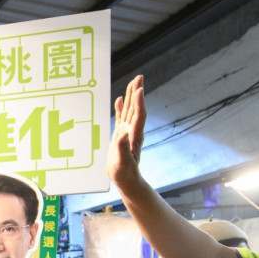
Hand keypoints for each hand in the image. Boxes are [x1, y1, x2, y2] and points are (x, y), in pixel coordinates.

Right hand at [107, 74, 145, 188]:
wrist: (126, 180)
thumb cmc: (124, 173)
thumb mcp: (122, 162)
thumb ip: (122, 147)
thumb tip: (123, 133)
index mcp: (134, 136)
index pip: (138, 115)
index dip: (139, 102)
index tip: (139, 89)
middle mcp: (132, 131)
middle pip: (136, 108)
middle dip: (137, 93)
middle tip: (139, 77)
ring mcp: (127, 132)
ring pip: (129, 110)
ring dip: (131, 96)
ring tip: (133, 82)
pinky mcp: (120, 135)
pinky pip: (121, 117)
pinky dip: (120, 108)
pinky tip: (119, 100)